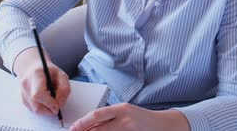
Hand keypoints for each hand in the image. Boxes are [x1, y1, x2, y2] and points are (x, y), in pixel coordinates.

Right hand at [14, 48, 70, 116]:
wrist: (33, 67)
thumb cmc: (49, 71)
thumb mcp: (62, 75)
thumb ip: (64, 89)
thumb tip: (59, 104)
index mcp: (36, 75)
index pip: (38, 94)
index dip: (49, 103)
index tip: (57, 106)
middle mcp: (26, 83)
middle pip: (36, 105)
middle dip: (49, 109)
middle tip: (56, 106)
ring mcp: (23, 92)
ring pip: (34, 109)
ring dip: (45, 109)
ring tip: (51, 100)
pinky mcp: (22, 98)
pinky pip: (33, 109)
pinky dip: (41, 107)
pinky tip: (44, 99)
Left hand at [69, 103, 189, 130]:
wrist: (163, 125)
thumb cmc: (142, 119)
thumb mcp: (125, 112)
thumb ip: (109, 117)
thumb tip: (89, 124)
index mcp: (122, 108)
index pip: (97, 114)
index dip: (83, 122)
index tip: (73, 127)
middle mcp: (125, 119)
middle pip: (99, 128)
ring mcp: (129, 130)